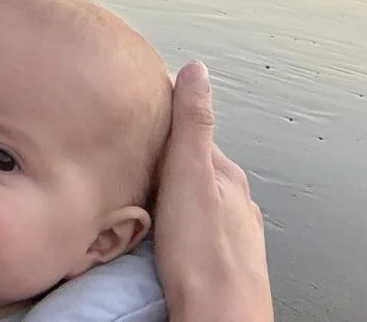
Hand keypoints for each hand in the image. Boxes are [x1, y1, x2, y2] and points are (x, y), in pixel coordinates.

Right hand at [153, 62, 273, 321]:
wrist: (216, 318)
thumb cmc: (204, 257)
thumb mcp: (191, 175)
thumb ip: (193, 124)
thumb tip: (197, 70)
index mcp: (228, 176)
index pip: (192, 132)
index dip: (164, 118)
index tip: (139, 105)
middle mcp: (235, 202)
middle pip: (194, 166)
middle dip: (165, 156)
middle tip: (131, 148)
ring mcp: (230, 233)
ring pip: (194, 198)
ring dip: (170, 190)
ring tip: (140, 186)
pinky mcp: (217, 260)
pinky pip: (193, 226)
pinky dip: (176, 219)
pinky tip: (160, 227)